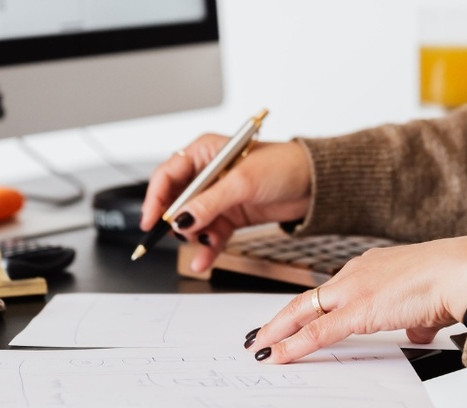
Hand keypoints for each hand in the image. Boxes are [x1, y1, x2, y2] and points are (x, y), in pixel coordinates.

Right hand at [141, 134, 312, 271]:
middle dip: (176, 220)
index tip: (151, 221)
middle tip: (181, 234)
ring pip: (192, 221)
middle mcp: (207, 174)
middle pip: (176, 200)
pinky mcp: (229, 216)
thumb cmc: (284, 166)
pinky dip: (206, 248)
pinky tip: (203, 260)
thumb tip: (181, 218)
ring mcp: (218, 197)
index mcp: (204, 152)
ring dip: (194, 237)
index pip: (167, 175)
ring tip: (203, 244)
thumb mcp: (243, 182)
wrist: (315, 184)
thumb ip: (209, 202)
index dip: (155, 198)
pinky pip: (210, 234)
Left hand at [245, 236, 466, 363]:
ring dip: (279, 330)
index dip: (312, 305)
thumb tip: (416, 330)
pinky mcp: (358, 311)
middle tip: (261, 331)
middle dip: (282, 317)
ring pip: (304, 311)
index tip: (297, 316)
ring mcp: (354, 290)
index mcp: (374, 266)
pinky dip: (293, 344)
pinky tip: (277, 355)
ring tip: (260, 346)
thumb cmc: (453, 281)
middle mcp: (358, 272)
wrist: (463, 270)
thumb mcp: (428, 303)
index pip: (333, 289)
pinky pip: (317, 331)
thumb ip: (415, 318)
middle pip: (309, 297)